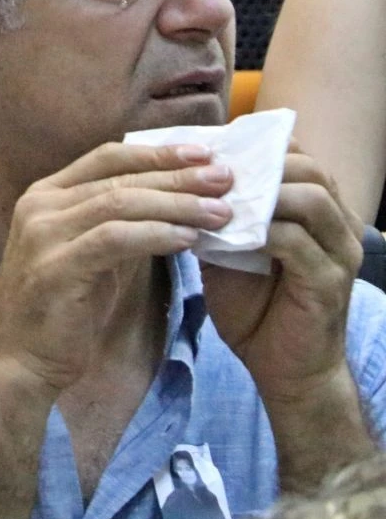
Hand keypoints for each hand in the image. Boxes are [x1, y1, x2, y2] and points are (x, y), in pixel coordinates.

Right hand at [0, 143, 233, 396]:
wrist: (22, 361)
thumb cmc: (63, 310)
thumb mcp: (91, 254)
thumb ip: (120, 223)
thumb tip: (177, 200)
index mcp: (45, 195)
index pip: (107, 157)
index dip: (157, 153)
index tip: (205, 153)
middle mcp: (38, 205)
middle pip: (119, 177)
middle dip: (178, 176)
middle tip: (226, 179)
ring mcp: (43, 235)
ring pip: (120, 203)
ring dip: (176, 204)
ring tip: (221, 212)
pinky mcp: (56, 267)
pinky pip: (114, 240)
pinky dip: (155, 234)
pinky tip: (188, 238)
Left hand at [201, 150, 362, 398]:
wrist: (284, 371)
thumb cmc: (255, 308)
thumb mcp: (228, 251)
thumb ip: (217, 214)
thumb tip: (178, 175)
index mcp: (319, 211)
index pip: (295, 155)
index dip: (250, 147)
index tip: (203, 151)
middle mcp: (339, 225)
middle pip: (307, 168)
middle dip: (255, 164)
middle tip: (205, 171)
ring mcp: (340, 253)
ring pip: (309, 197)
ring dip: (258, 194)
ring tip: (214, 199)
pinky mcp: (329, 283)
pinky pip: (296, 242)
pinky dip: (258, 232)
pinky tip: (223, 236)